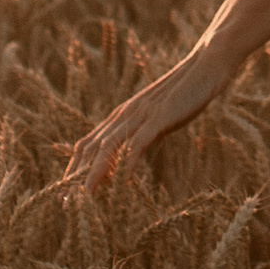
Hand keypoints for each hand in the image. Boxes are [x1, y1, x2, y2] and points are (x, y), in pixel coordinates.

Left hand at [60, 48, 219, 194]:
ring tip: (85, 197)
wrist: (206, 65)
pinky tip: (123, 181)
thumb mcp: (156, 119)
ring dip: (94, 173)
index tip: (64, 192)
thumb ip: (140, 136)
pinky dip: (128, 161)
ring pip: (108, 146)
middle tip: (63, 202)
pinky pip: (138, 142)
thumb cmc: (185, 93)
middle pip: (90, 148)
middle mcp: (124, 115)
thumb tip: (128, 159)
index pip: (87, 144)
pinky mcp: (159, 116)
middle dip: (75, 176)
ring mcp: (140, 115)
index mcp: (122, 116)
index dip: (74, 168)